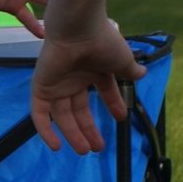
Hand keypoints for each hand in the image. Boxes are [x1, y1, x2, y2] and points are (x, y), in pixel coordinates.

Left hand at [29, 19, 144, 154]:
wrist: (79, 30)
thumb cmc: (103, 43)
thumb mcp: (123, 60)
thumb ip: (130, 70)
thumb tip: (142, 73)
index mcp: (94, 70)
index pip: (104, 92)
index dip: (113, 105)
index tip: (121, 119)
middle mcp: (75, 78)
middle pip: (80, 109)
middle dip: (89, 129)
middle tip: (97, 147)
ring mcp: (57, 84)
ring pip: (63, 116)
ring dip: (73, 134)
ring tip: (85, 150)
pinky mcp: (41, 88)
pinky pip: (40, 114)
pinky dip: (46, 131)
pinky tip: (57, 146)